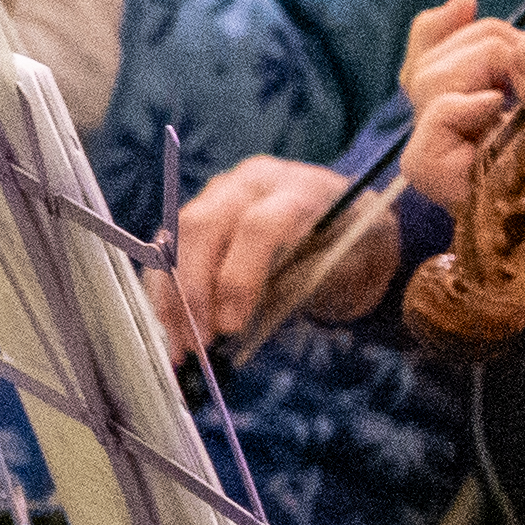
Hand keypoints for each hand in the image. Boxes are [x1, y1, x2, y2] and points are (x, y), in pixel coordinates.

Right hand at [162, 150, 390, 353]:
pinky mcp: (200, 209)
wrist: (353, 221)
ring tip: (181, 342)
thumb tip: (247, 323)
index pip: (258, 226)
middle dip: (193, 289)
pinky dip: (165, 288)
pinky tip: (172, 324)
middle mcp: (251, 182)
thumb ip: (307, 286)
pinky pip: (169, 246)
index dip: (239, 278)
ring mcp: (220, 191)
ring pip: (177, 235)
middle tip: (198, 340)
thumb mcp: (354, 266)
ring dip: (172, 293)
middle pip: (203, 226)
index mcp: (299, 190)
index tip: (231, 326)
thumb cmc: (359, 247)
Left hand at [403, 10, 524, 248]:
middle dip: (473, 61)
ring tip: (520, 41)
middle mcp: (457, 163)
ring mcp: (458, 130)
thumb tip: (522, 52)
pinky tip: (465, 5)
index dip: (450, 115)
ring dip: (470, 41)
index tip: (497, 100)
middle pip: (428, 99)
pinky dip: (447, 31)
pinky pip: (434, 62)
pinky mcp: (469, 102)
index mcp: (479, 197)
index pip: (427, 159)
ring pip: (428, 72)